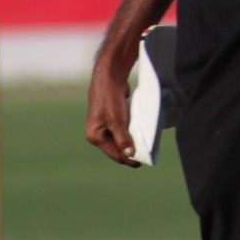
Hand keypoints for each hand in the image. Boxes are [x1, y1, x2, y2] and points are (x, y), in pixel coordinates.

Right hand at [85, 44, 140, 167]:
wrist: (109, 76)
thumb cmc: (110, 99)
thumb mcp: (117, 121)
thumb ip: (123, 139)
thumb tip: (129, 155)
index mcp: (95, 136)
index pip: (114, 154)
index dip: (128, 159)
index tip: (141, 163)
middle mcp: (97, 133)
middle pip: (116, 148)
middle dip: (129, 152)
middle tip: (145, 156)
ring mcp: (104, 126)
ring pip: (119, 140)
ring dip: (130, 143)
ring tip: (144, 147)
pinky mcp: (111, 118)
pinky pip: (122, 131)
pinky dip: (130, 134)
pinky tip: (139, 135)